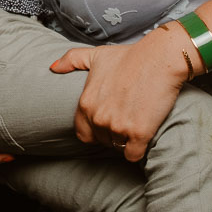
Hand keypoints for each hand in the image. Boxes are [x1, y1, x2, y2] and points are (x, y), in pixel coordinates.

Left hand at [48, 26, 190, 162]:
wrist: (159, 58)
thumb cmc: (129, 56)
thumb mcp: (95, 55)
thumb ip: (71, 60)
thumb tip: (52, 68)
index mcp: (85, 103)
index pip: (83, 133)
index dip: (95, 130)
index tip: (108, 121)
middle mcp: (98, 118)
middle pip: (102, 141)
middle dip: (112, 134)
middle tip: (126, 118)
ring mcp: (118, 126)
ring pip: (118, 147)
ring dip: (126, 141)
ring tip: (136, 122)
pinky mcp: (139, 133)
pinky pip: (133, 155)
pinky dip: (138, 150)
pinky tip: (143, 135)